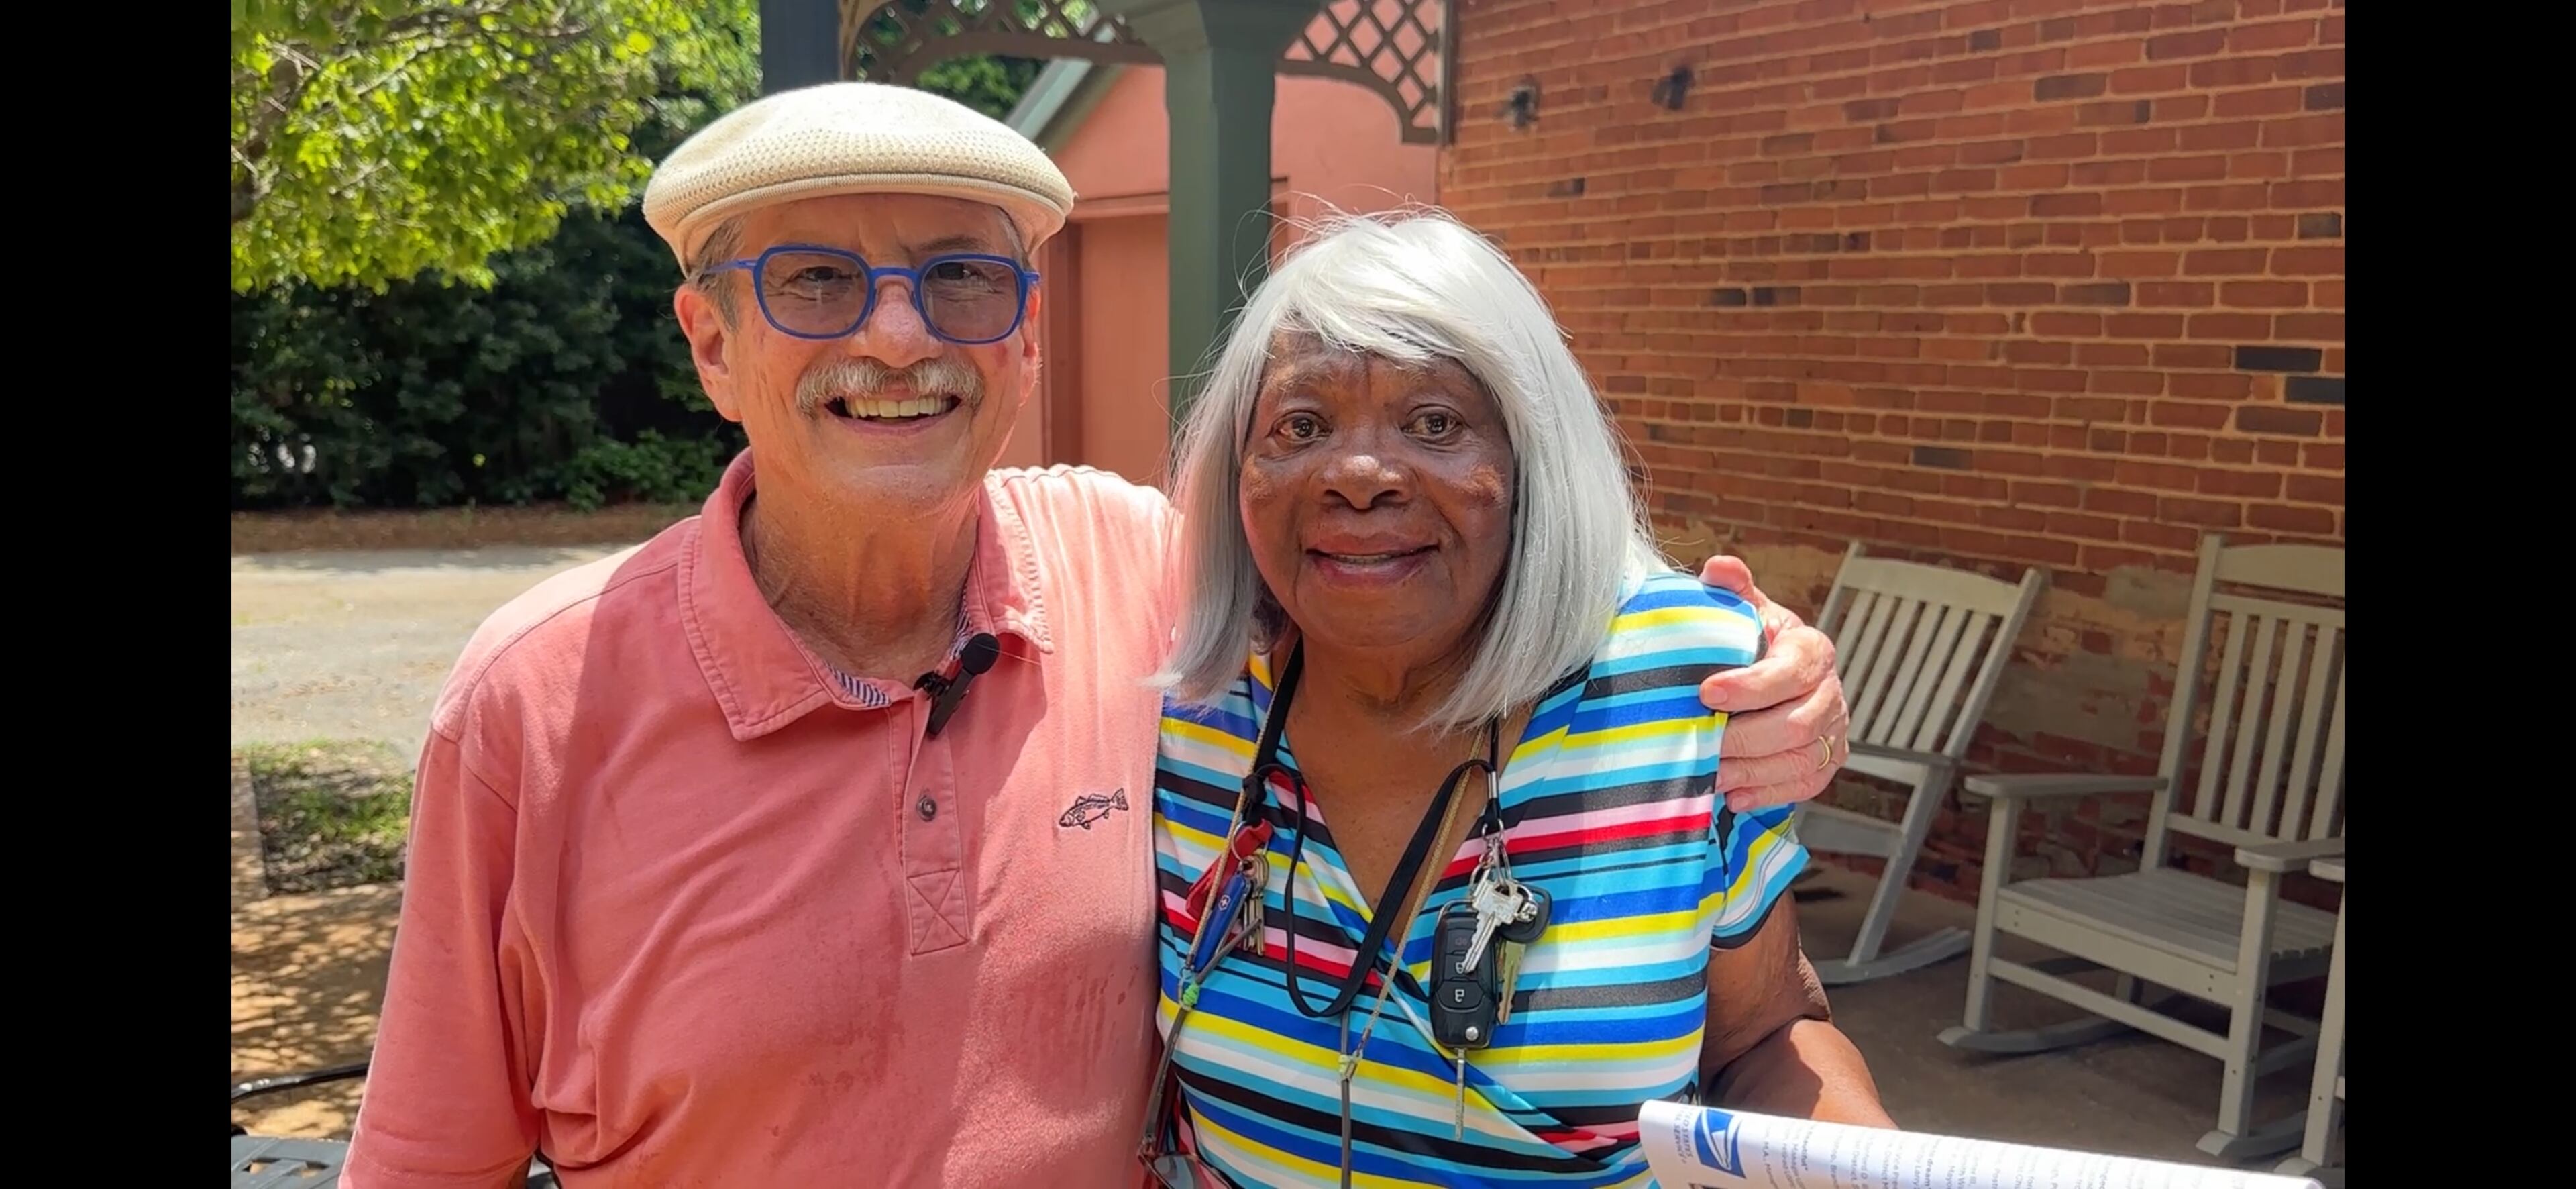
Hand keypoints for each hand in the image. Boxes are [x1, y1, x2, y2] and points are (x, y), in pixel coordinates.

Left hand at [1696, 555, 1850, 812]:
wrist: (1778, 675)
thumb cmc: (1756, 644)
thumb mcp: (1746, 612)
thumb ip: (1732, 590)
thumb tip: (1718, 568)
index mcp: (1812, 651)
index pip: (1789, 672)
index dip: (1749, 686)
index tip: (1706, 692)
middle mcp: (1831, 692)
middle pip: (1796, 725)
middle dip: (1744, 738)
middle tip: (1703, 743)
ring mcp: (1835, 730)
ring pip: (1801, 759)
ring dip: (1752, 771)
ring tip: (1711, 773)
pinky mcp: (1829, 760)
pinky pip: (1806, 784)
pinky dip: (1769, 793)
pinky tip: (1735, 794)